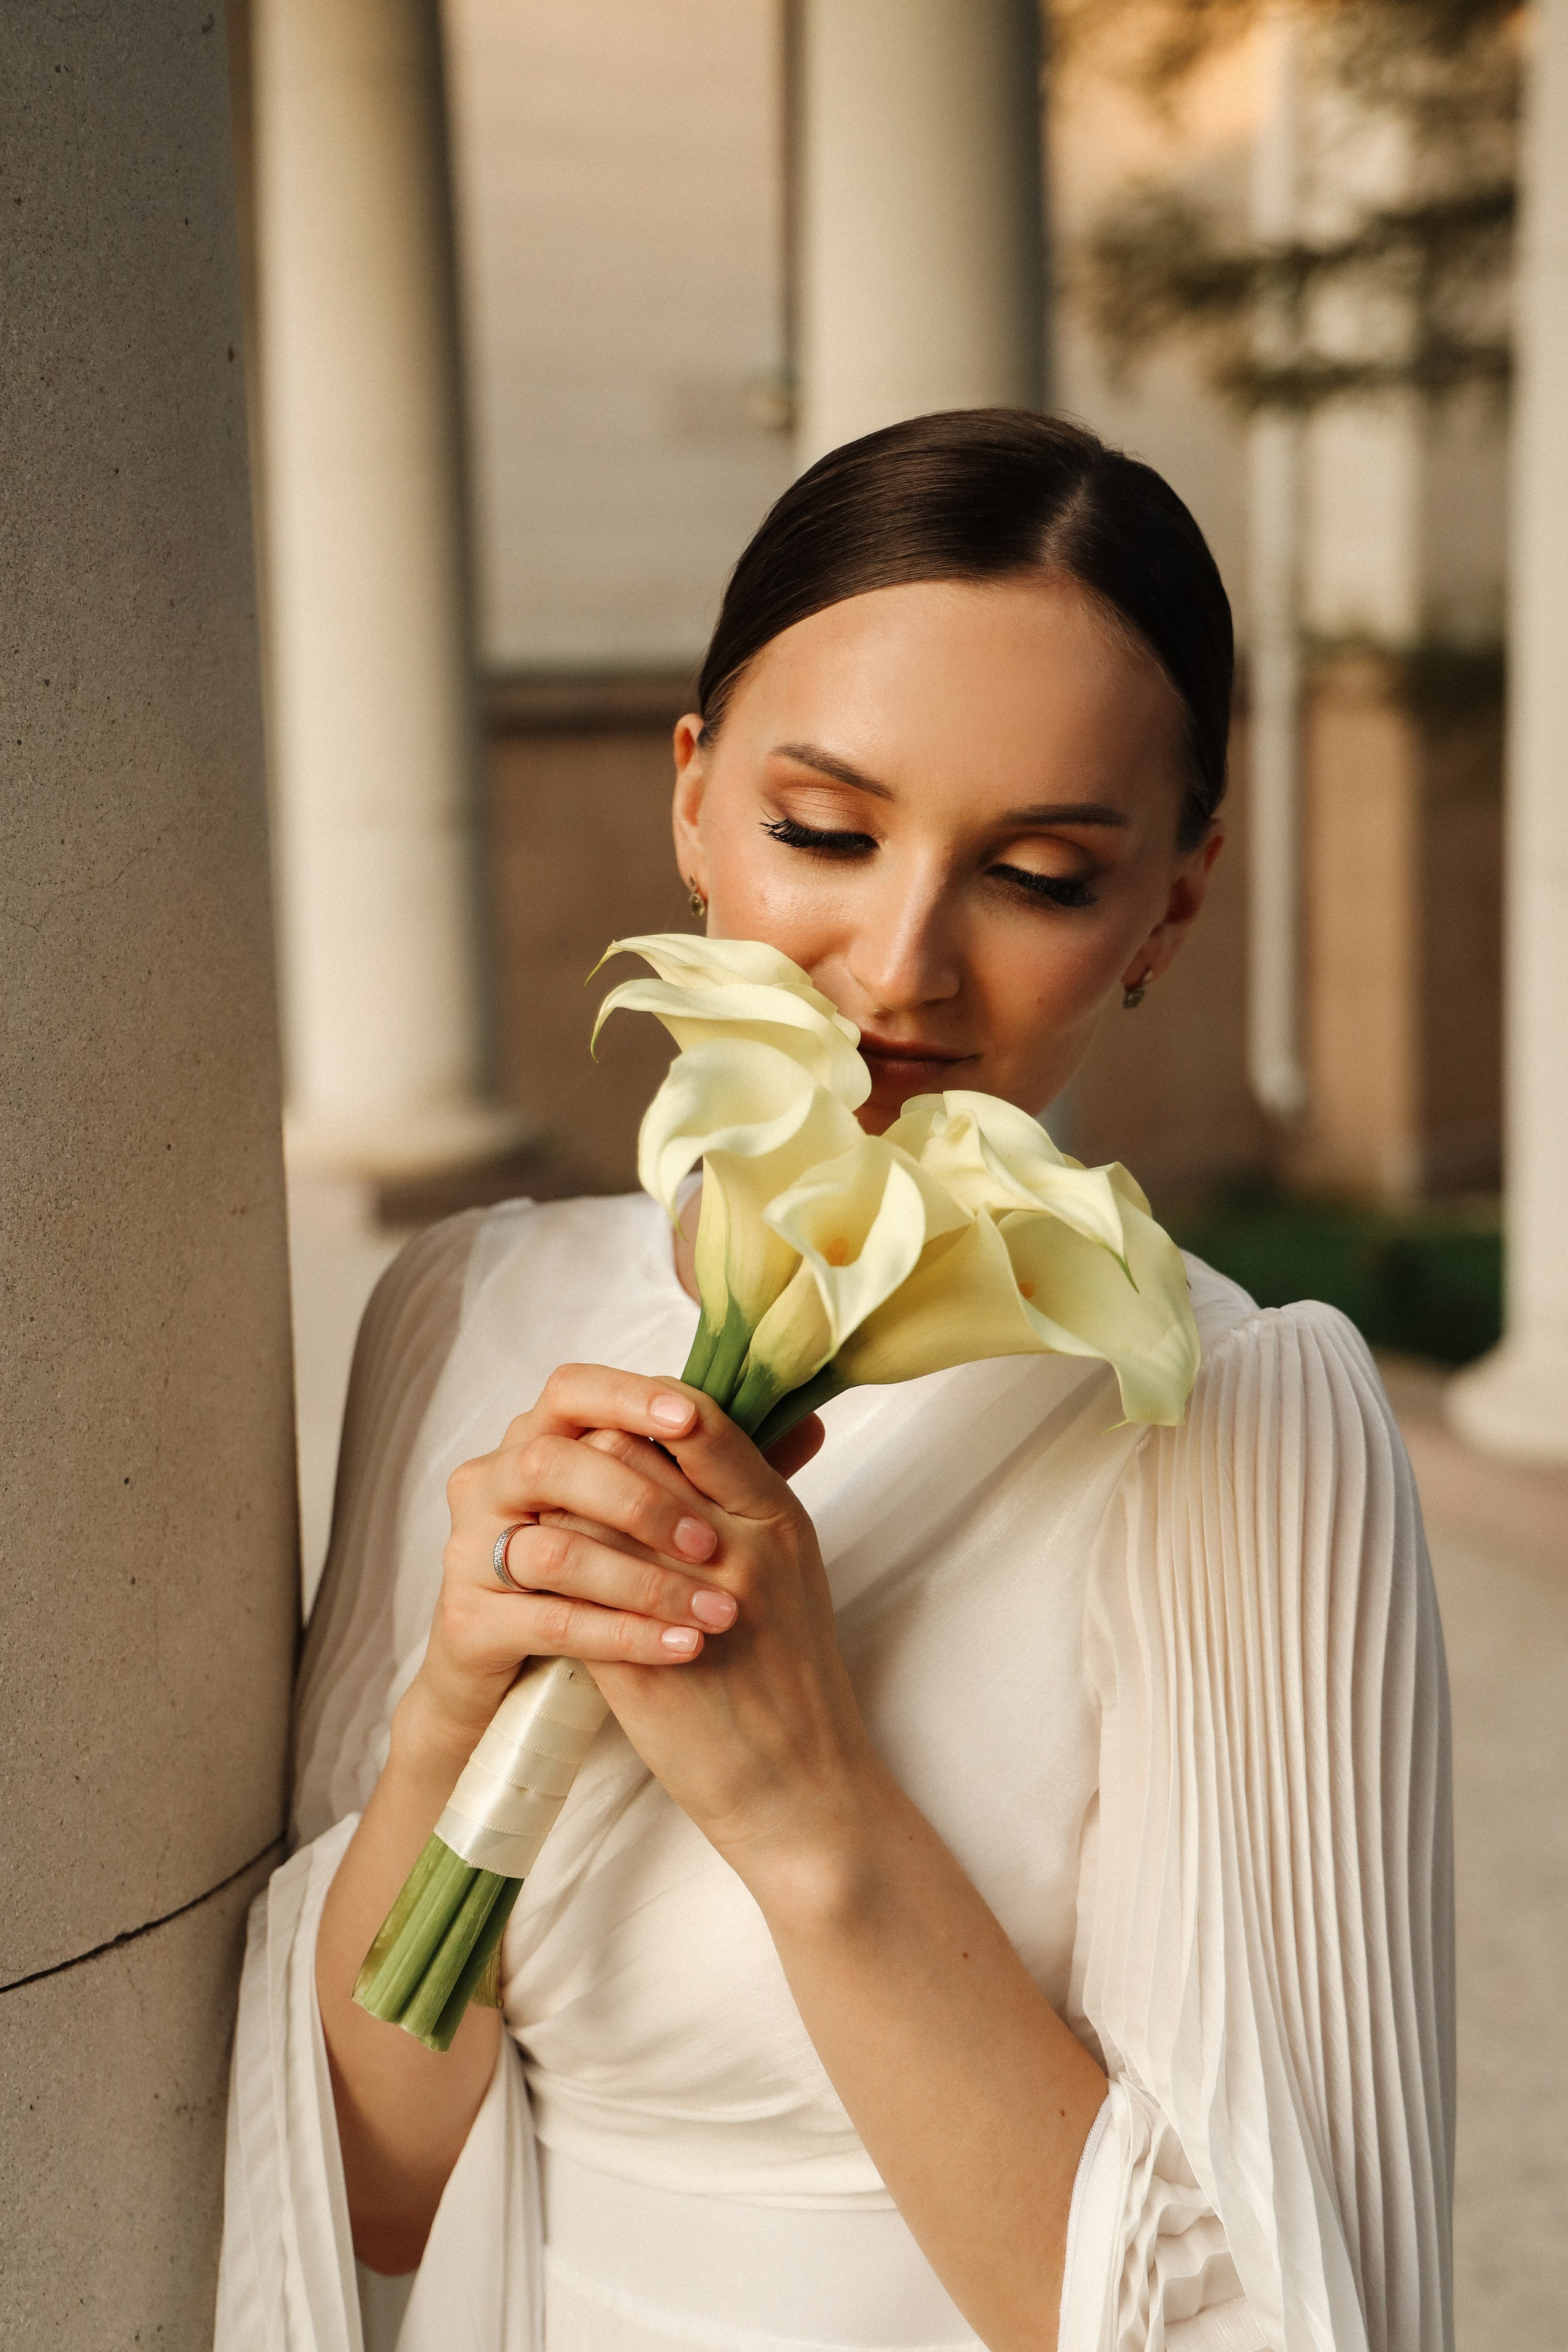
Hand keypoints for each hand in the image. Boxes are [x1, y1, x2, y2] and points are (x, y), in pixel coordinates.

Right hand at [407, 1364, 824, 1772]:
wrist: (526, 1682)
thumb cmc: (602, 1580)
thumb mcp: (659, 1519)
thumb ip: (717, 1467)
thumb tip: (811, 1423)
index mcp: (538, 1440)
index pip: (573, 1390)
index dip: (630, 1399)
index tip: (692, 1419)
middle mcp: (493, 1482)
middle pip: (551, 1460)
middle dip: (640, 1500)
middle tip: (713, 1544)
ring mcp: (470, 1551)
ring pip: (555, 1548)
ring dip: (645, 1581)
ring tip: (717, 1613)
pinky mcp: (469, 1621)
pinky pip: (549, 1621)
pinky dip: (623, 1635)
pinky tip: (682, 1649)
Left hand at [572, 1389, 885, 1900]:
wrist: (800, 1784)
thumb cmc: (791, 1670)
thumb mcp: (788, 1565)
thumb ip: (743, 1497)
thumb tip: (682, 1429)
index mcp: (776, 1518)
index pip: (697, 1420)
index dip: (647, 1411)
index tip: (623, 1424)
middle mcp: (736, 1550)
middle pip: (626, 1455)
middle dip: (586, 1455)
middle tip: (566, 1464)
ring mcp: (686, 1605)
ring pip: (583, 1515)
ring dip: (555, 1508)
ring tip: (546, 1513)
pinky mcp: (638, 1662)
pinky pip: (569, 1591)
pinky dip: (547, 1574)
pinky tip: (540, 1576)